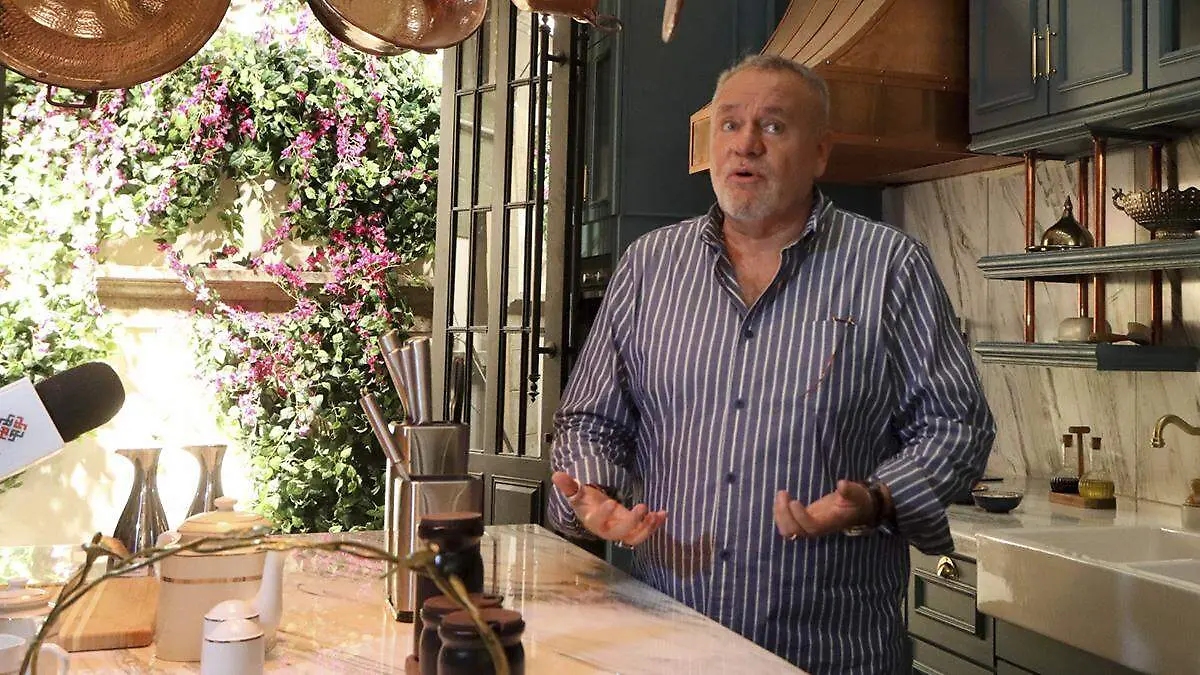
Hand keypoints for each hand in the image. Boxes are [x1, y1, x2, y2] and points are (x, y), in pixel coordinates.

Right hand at [552, 471, 666, 546]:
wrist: (596, 511)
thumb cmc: (586, 502)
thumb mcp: (577, 493)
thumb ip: (569, 485)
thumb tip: (557, 474)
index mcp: (592, 521)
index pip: (596, 521)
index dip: (603, 514)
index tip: (610, 502)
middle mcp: (607, 530)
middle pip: (619, 534)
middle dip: (632, 523)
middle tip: (642, 507)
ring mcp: (621, 532)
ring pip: (635, 538)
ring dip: (647, 528)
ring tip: (656, 515)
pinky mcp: (633, 530)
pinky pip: (645, 531)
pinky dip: (655, 524)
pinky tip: (663, 514)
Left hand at [774, 480, 873, 539]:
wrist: (855, 509)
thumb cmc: (856, 501)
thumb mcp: (856, 494)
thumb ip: (849, 491)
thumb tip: (842, 484)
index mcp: (829, 523)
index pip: (811, 526)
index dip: (800, 517)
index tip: (794, 501)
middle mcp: (817, 528)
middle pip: (795, 532)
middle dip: (785, 514)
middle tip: (783, 493)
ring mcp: (808, 526)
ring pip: (788, 531)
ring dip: (779, 515)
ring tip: (781, 495)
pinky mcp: (802, 521)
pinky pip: (786, 525)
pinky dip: (779, 514)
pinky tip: (781, 499)